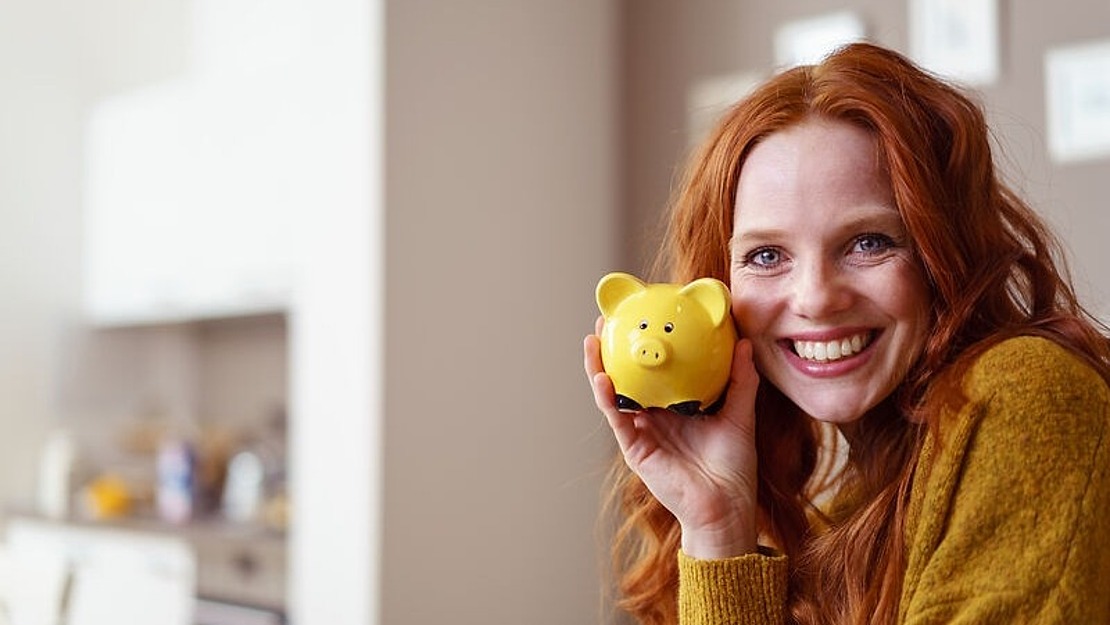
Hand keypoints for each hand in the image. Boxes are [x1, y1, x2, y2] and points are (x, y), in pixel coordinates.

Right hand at [584, 321, 760, 558]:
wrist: (726, 505)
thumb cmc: (733, 466)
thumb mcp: (740, 414)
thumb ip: (740, 380)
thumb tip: (744, 343)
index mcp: (676, 406)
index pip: (655, 371)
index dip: (644, 346)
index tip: (639, 315)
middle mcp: (654, 416)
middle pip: (627, 377)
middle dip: (613, 349)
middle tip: (608, 320)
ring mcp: (642, 431)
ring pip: (613, 393)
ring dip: (599, 366)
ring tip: (593, 340)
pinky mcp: (634, 447)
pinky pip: (616, 418)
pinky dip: (606, 397)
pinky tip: (603, 378)